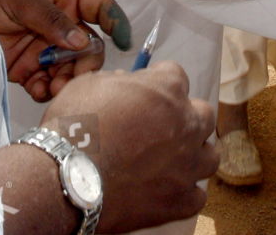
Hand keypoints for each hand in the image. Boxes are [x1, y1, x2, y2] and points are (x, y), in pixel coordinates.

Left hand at [0, 0, 132, 100]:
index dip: (115, 21)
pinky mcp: (27, 69)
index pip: (99, 8)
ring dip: (67, 81)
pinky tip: (36, 89)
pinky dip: (46, 90)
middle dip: (87, 63)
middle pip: (89, 47)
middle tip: (74, 75)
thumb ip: (50, 18)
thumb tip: (81, 41)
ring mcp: (44, 49)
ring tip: (53, 87)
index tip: (123, 41)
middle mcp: (59, 25)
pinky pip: (46, 84)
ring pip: (71, 69)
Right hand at [0, 63, 213, 232]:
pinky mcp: (180, 199)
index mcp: (167, 89)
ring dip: (194, 154)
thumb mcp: (89, 84)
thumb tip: (125, 84)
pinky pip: (197, 195)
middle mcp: (186, 124)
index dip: (158, 83)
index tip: (146, 93)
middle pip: (203, 114)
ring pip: (209, 155)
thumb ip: (118, 81)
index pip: (176, 75)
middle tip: (161, 126)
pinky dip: (185, 191)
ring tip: (172, 159)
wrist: (66, 178)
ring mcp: (187, 164)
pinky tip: (167, 188)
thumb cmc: (74, 128)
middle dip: (185, 116)